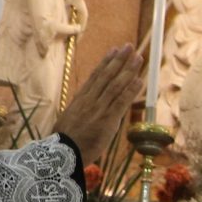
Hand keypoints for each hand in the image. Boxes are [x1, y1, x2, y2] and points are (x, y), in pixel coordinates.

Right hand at [53, 44, 140, 158]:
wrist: (62, 155)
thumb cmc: (65, 142)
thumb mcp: (69, 120)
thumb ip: (81, 110)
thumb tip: (87, 104)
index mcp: (80, 99)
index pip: (95, 76)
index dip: (106, 62)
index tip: (114, 50)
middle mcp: (90, 100)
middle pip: (107, 76)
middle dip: (119, 60)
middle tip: (129, 46)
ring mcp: (98, 109)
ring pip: (115, 85)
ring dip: (128, 70)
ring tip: (138, 58)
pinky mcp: (107, 120)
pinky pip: (121, 102)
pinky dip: (131, 90)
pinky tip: (140, 80)